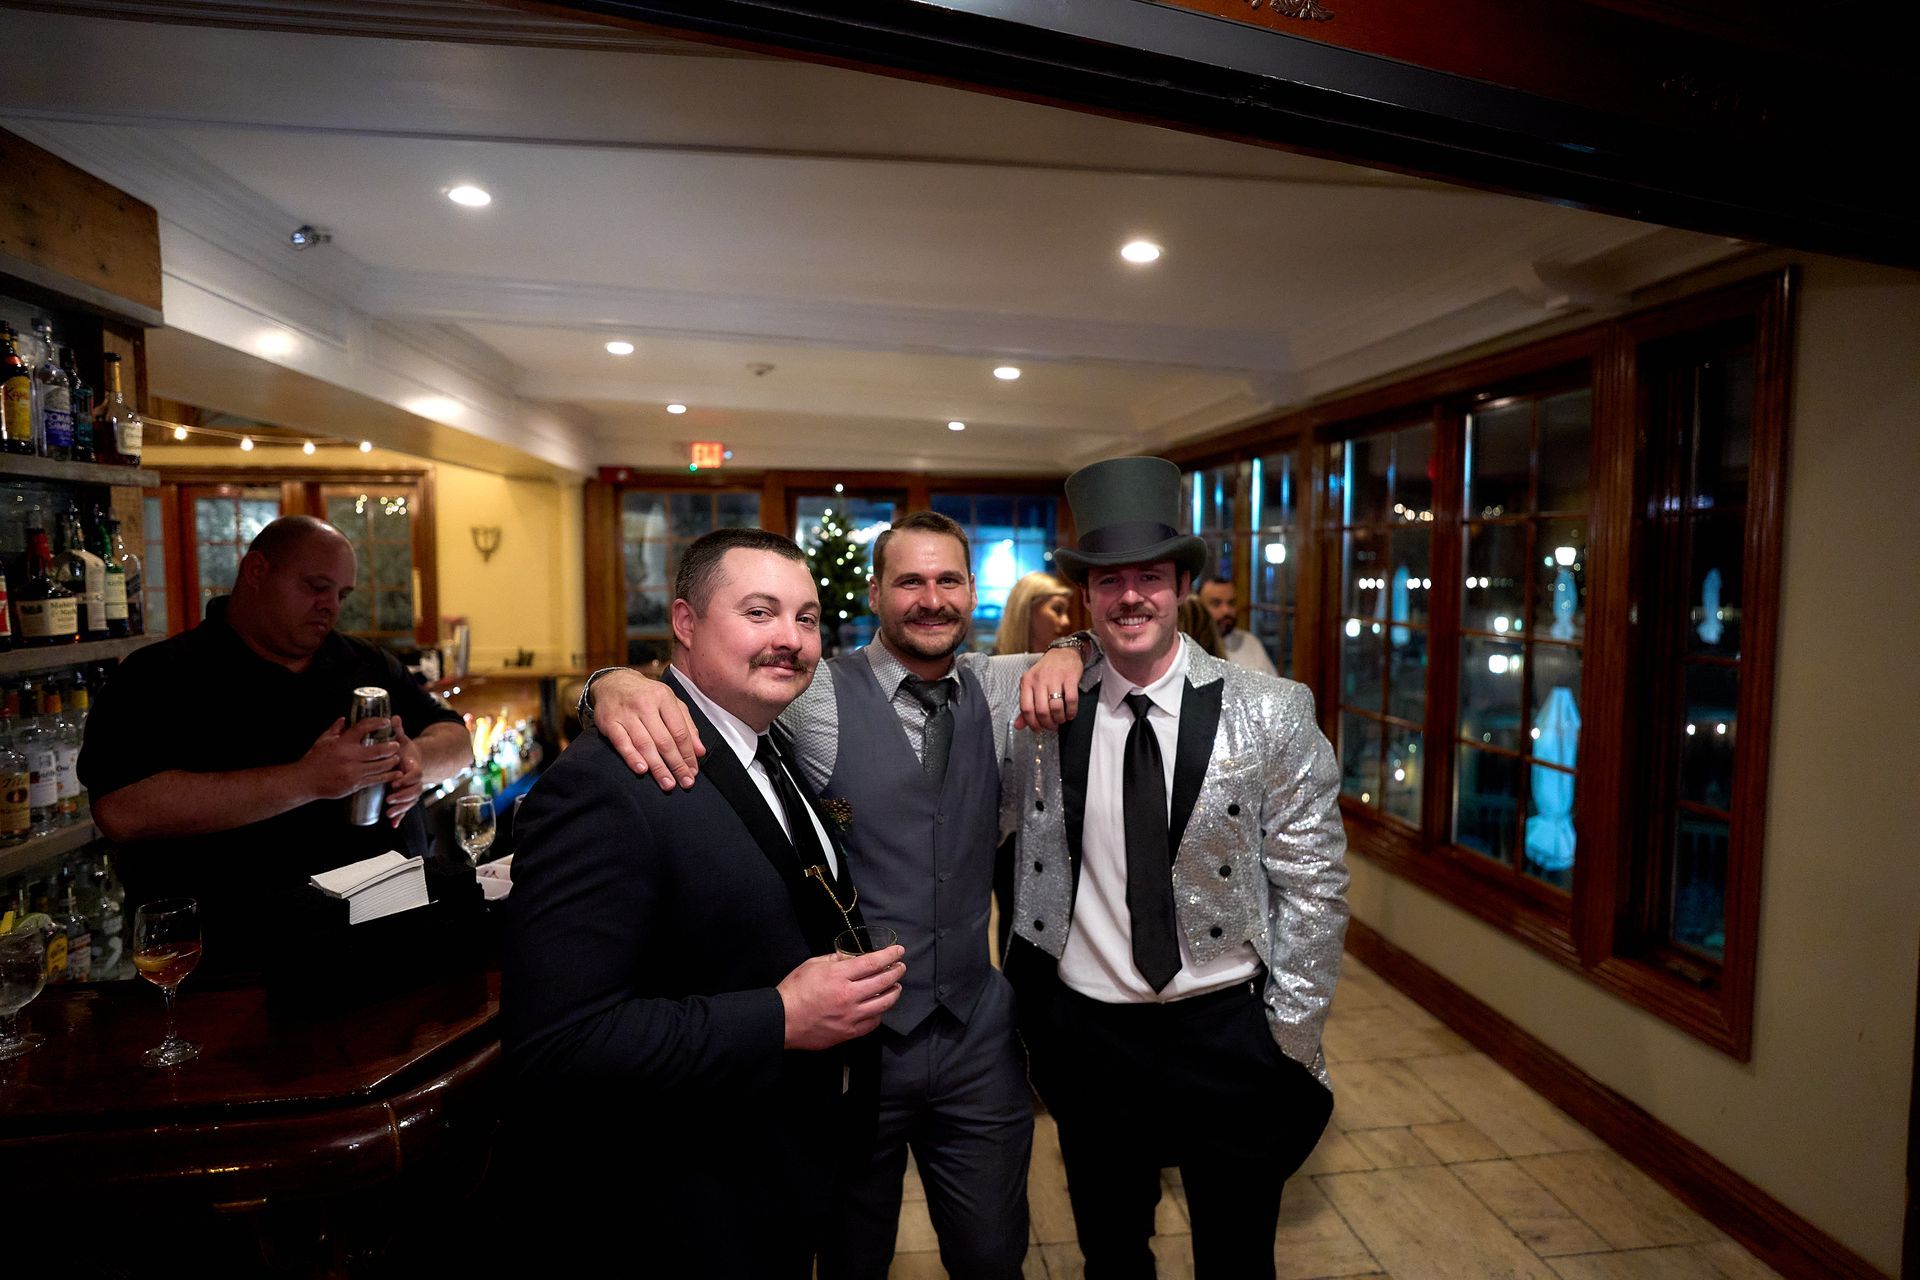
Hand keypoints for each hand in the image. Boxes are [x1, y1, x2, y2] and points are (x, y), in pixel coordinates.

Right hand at [299, 716, 402, 801]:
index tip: (386, 721)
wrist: (305, 781)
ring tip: (397, 758)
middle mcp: (350, 757)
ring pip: (380, 766)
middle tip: (397, 744)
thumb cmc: (314, 760)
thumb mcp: (323, 741)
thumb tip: (344, 719)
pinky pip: (375, 780)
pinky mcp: (355, 784)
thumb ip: (335, 729)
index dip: (377, 723)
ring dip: (392, 761)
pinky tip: (396, 773)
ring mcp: (354, 772)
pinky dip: (388, 776)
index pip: (363, 728)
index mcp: (343, 743)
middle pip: (378, 750)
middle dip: (391, 747)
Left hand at [384, 719, 425, 825]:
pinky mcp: (407, 797)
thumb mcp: (403, 740)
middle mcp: (415, 780)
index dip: (406, 779)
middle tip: (390, 800)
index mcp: (414, 766)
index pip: (413, 774)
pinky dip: (400, 817)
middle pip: (413, 791)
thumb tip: (394, 717)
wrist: (416, 762)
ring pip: (410, 801)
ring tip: (389, 813)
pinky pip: (405, 809)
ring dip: (400, 808)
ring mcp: (412, 790)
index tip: (396, 781)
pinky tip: (393, 824)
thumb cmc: (405, 751)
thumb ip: (398, 731)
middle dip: (402, 797)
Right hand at [595, 669, 706, 791]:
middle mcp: (645, 704)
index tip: (693, 771)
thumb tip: (700, 751)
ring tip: (667, 783)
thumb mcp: (670, 702)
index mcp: (664, 698)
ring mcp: (626, 714)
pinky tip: (642, 770)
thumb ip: (687, 725)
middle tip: (685, 782)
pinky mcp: (609, 722)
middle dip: (676, 764)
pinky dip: (632, 757)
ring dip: (657, 766)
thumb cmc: (646, 696)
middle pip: (664, 740)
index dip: (688, 753)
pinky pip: (621, 743)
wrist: (612, 683)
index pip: (679, 731)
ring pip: (644, 744)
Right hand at [776, 946, 904, 1049]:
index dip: (889, 955)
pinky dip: (880, 1014)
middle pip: (883, 982)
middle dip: (896, 972)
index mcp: (839, 976)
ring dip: (894, 993)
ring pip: (883, 1004)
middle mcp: (849, 995)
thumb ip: (834, 960)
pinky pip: (872, 1023)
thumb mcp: (811, 965)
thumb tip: (849, 957)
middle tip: (901, 967)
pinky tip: (880, 1008)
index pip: (872, 962)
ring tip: (896, 987)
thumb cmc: (794, 990)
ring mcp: (850, 1016)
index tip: (899, 951)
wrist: (782, 1021)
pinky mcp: (848, 1032)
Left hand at [1015, 643, 1082, 729]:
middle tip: (1052, 726)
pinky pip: (1071, 700)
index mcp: (1027, 681)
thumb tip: (1018, 725)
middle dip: (1048, 723)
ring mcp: (1055, 677)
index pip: (1026, 708)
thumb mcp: (1032, 685)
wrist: (1063, 652)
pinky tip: (1070, 714)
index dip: (1032, 723)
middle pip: (1042, 711)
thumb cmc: (1047, 671)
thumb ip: (1025, 705)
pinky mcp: (1070, 677)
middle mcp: (1039, 679)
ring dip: (1060, 719)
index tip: (1038, 729)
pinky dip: (1071, 711)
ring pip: (1056, 707)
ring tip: (1061, 719)